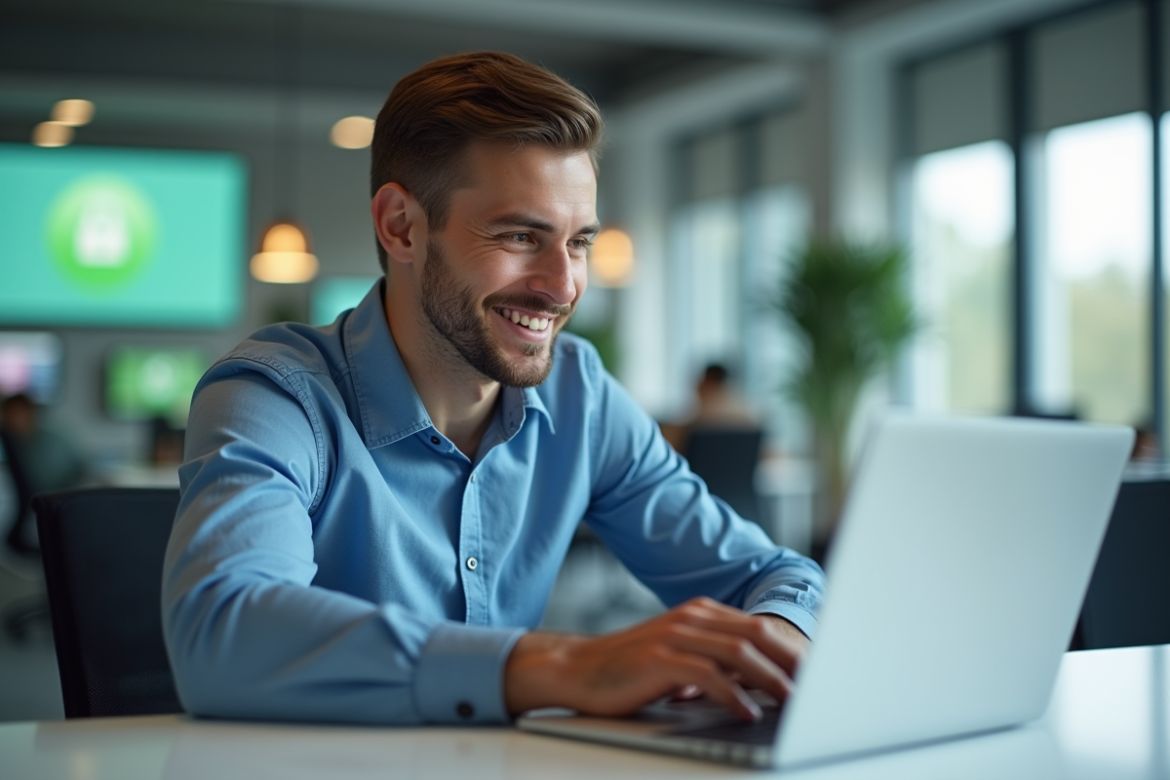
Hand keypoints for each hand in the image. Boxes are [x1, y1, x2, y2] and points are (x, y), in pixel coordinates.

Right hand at [504, 597, 806, 721]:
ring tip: (792, 702)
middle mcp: (691, 618)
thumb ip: (715, 659)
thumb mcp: (679, 655)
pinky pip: (706, 675)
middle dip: (792, 661)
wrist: (577, 669)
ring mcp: (674, 636)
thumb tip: (763, 682)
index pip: (759, 627)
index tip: (819, 674)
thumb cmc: (631, 669)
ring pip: (738, 653)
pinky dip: (732, 694)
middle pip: (757, 635)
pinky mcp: (658, 659)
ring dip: (771, 679)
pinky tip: (746, 712)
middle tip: (819, 688)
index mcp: (701, 613)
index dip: (792, 650)